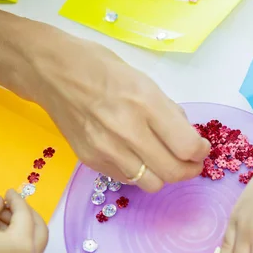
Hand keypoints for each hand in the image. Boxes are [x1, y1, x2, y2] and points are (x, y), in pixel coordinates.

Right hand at [0, 189, 48, 252]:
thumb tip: (1, 201)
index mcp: (24, 243)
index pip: (25, 215)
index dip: (17, 200)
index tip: (9, 191)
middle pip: (39, 227)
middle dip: (26, 212)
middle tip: (10, 203)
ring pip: (36, 239)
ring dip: (22, 225)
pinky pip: (28, 251)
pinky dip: (21, 238)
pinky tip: (1, 230)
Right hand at [24, 30, 209, 192]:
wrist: (52, 72)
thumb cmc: (100, 69)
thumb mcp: (144, 81)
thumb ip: (168, 112)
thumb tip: (188, 138)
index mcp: (145, 103)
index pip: (187, 146)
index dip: (200, 152)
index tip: (201, 149)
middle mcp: (127, 130)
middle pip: (172, 172)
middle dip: (189, 170)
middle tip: (191, 162)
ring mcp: (106, 149)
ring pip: (151, 184)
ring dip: (163, 175)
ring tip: (163, 160)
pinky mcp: (91, 160)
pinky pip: (127, 180)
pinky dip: (138, 173)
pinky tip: (136, 157)